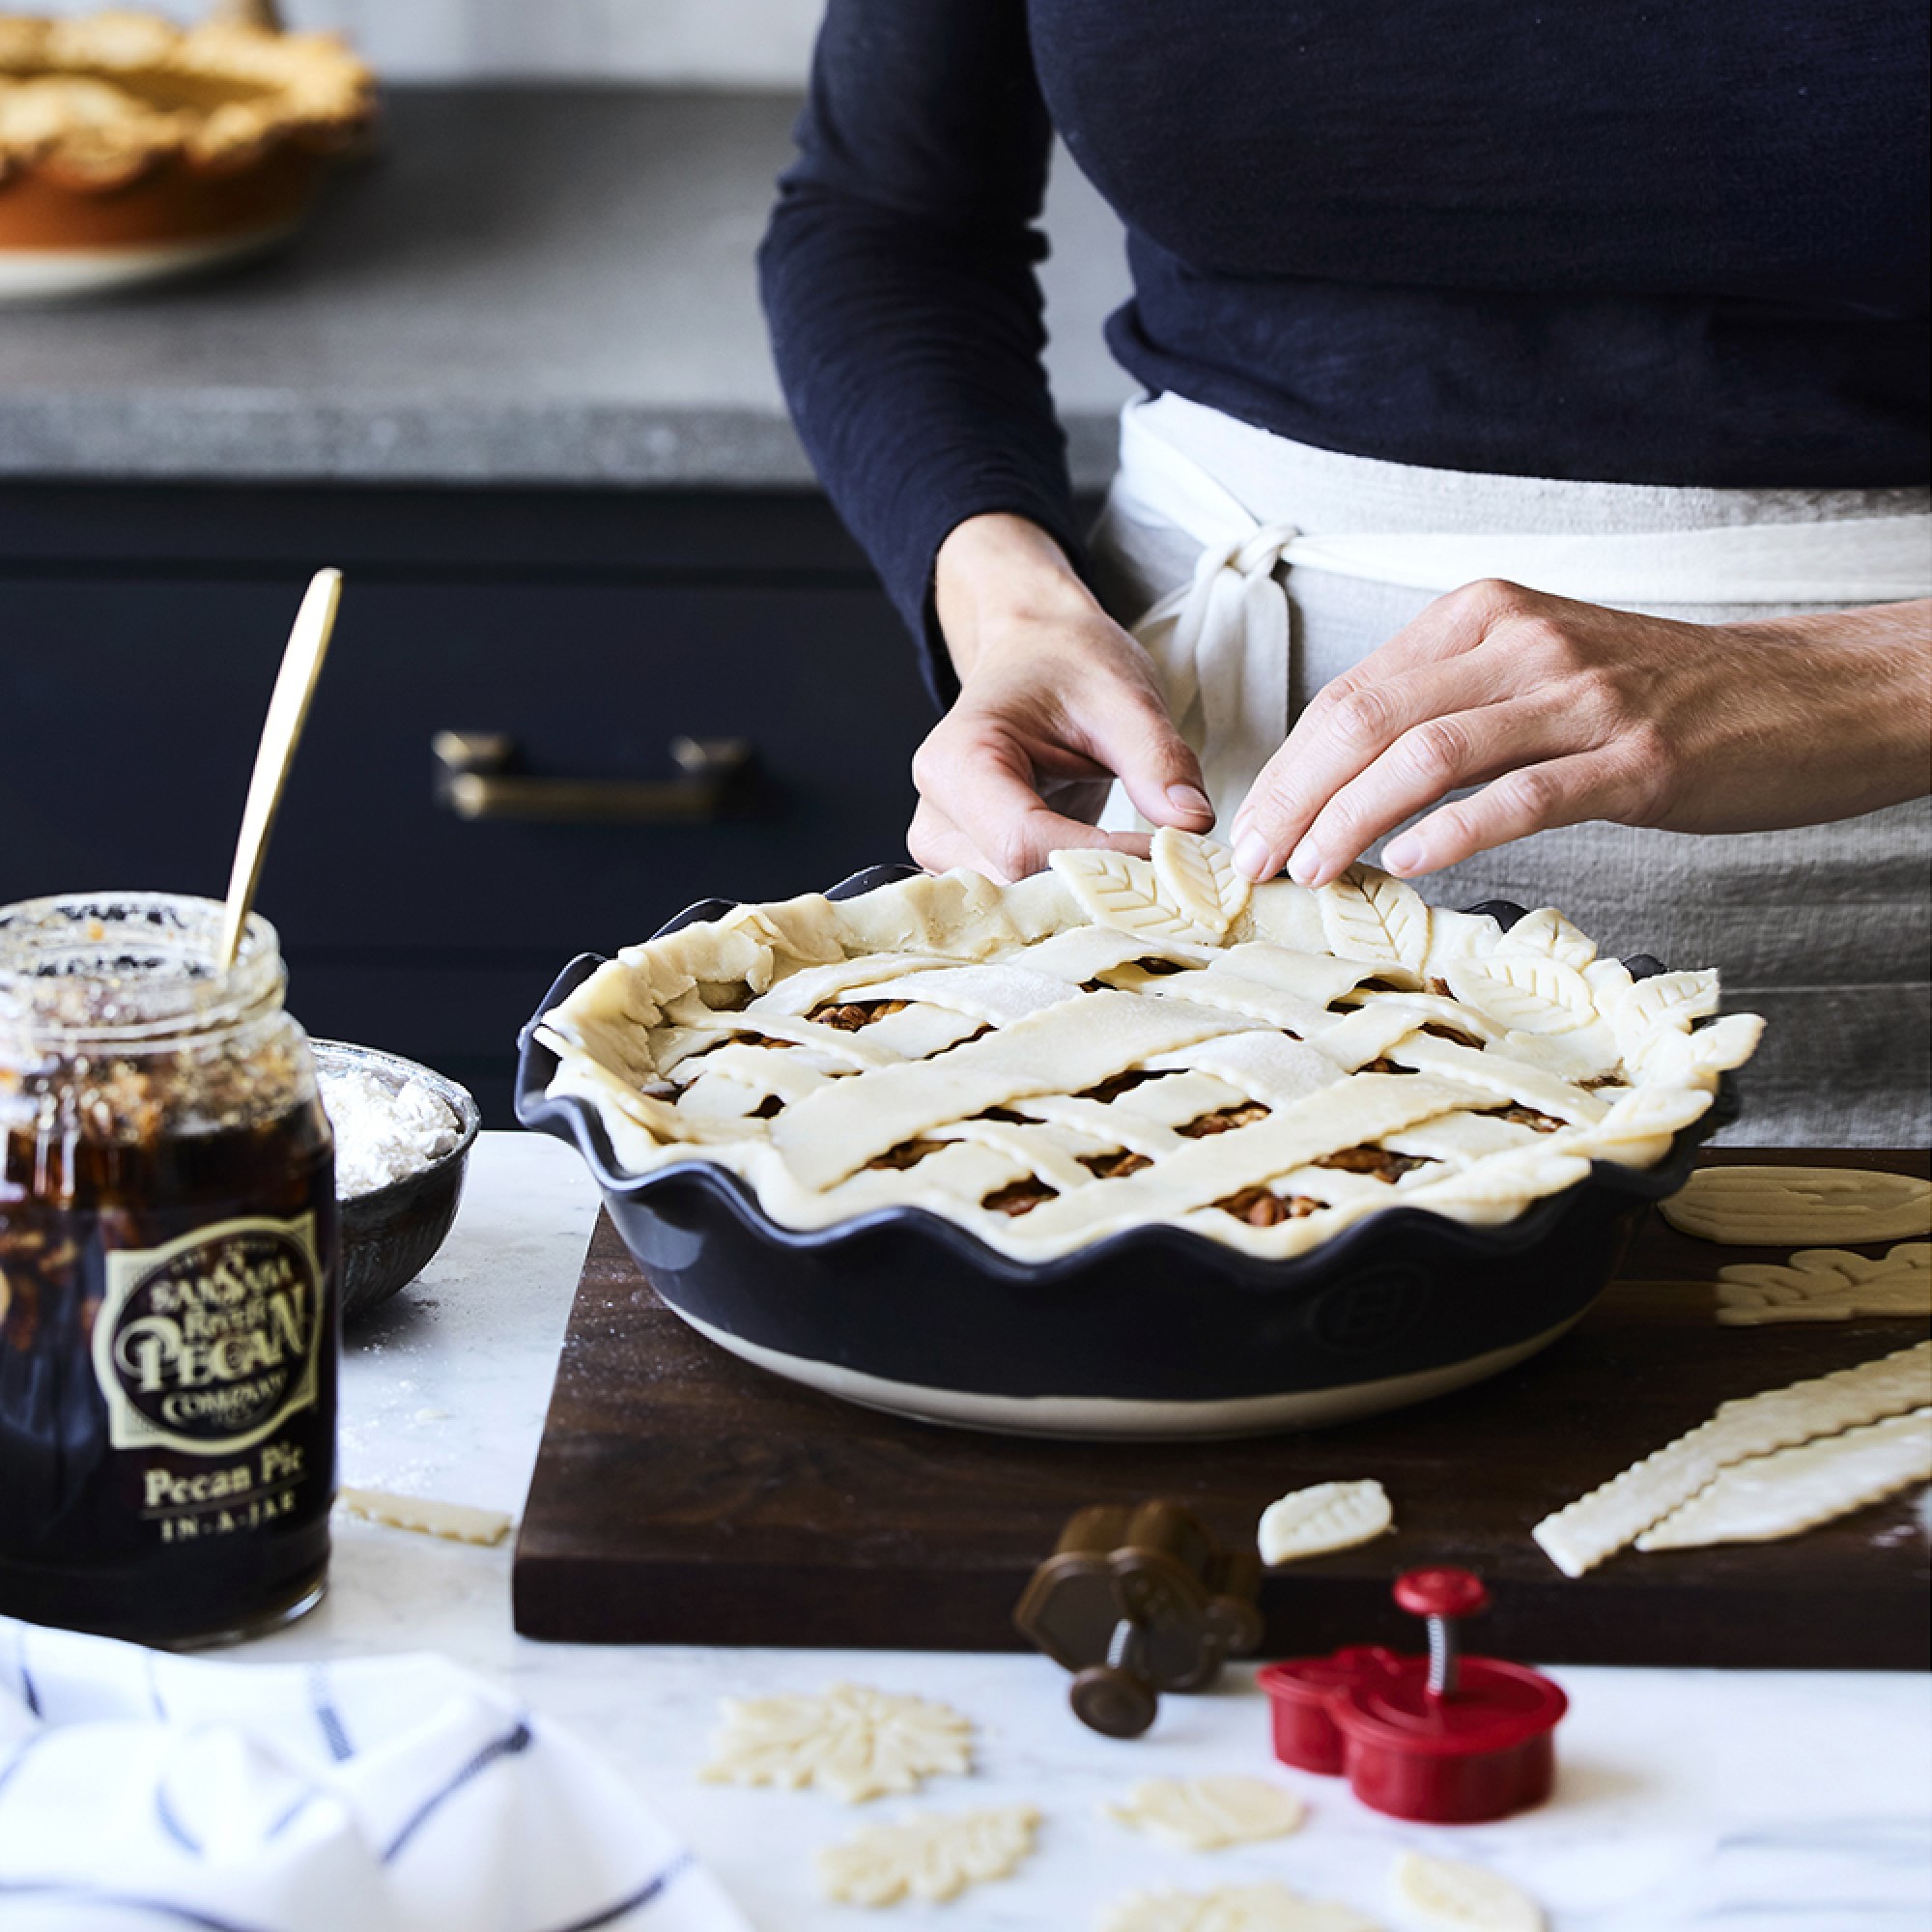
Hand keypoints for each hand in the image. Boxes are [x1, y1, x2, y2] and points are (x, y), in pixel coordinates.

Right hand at [910, 514, 1213, 879]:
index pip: (1024, 845)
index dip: (1102, 860)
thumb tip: (1192, 825)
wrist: (1032, 654)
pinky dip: (1076, 903)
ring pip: (1021, 909)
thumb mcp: (1123, 695)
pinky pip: (1023, 907)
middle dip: (1098, 889)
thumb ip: (1157, 758)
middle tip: (1174, 876)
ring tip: (1149, 878)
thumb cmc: (1066, 665)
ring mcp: (945, 854)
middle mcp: (937, 818)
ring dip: (1089, 903)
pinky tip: (1118, 886)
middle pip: (1016, 888)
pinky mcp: (970, 872)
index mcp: (958, 763)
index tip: (1172, 853)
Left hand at [1228, 579, 1931, 885]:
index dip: (1287, 767)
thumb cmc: (1654, 696)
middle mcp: (1522, 641)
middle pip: (1368, 718)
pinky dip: (1453, 832)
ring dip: (1351, 821)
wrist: (1801, 695)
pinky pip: (1521, 796)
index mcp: (1482, 614)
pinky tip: (1408, 866)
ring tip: (1310, 874)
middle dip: (1296, 798)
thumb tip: (1339, 776)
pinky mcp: (1634, 760)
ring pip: (1427, 754)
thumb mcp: (1534, 668)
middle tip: (1256, 863)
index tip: (1249, 827)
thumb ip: (1443, 702)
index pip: (1351, 693)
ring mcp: (1580, 697)